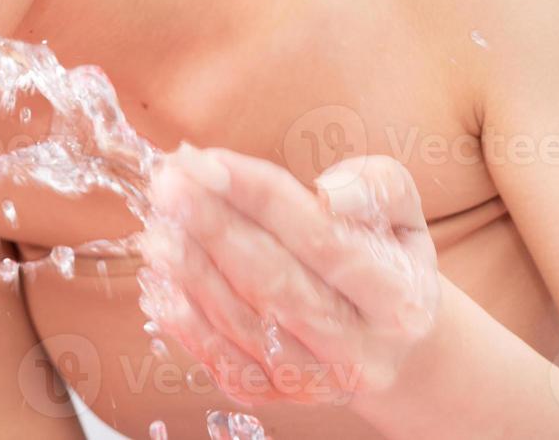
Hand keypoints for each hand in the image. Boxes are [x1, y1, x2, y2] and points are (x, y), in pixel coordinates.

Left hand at [138, 146, 440, 406]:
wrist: (393, 344)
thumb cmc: (383, 256)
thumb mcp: (401, 213)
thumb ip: (377, 187)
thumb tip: (331, 195)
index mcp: (399, 298)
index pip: (322, 239)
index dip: (259, 197)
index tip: (207, 161)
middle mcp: (362, 350)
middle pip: (276, 284)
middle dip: (214, 230)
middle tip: (167, 186)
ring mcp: (317, 380)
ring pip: (243, 323)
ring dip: (191, 272)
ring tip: (157, 228)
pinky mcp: (277, 397)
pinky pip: (222, 360)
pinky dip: (185, 321)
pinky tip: (158, 280)